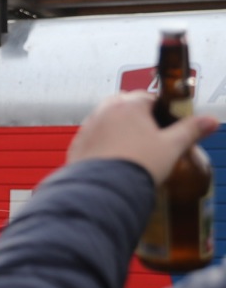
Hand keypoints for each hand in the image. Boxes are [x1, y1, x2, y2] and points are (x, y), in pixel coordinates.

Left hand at [67, 92, 218, 183]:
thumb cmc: (138, 166)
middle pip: (124, 104)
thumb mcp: (172, 147)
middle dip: (137, 115)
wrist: (104, 190)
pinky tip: (114, 157)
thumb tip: (210, 121)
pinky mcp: (77, 145)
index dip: (161, 109)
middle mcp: (104, 112)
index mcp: (129, 106)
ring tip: (132, 147)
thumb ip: (191, 131)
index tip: (167, 121)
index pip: (148, 97)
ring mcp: (88, 128)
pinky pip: (92, 138)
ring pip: (105, 120)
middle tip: (150, 134)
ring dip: (118, 127)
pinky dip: (102, 143)